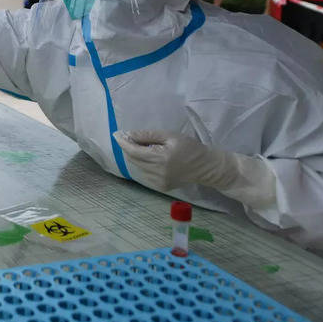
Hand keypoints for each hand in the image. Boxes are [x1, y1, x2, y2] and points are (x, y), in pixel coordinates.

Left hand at [117, 130, 276, 209]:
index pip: (134, 151)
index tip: (116, 134)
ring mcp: (159, 182)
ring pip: (138, 167)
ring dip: (137, 156)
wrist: (206, 167)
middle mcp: (158, 173)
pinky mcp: (161, 187)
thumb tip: (129, 135)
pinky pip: (145, 174)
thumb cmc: (190, 147)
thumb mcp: (171, 136)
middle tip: (130, 137)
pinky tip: (153, 159)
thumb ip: (149, 135)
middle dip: (129, 148)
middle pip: (134, 159)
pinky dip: (144, 165)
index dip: (123, 143)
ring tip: (146, 147)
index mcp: (161, 159)